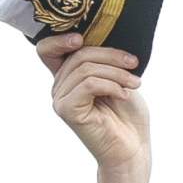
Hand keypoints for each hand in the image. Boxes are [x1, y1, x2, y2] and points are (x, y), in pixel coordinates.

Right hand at [41, 35, 148, 175]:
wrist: (132, 148)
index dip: (59, 39)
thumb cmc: (127, 115)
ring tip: (135, 83)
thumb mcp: (116, 77)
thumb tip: (102, 35)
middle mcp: (59, 88)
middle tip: (134, 65)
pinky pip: (89, 84)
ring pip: (86, 69)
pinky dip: (112, 85)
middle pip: (79, 55)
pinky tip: (124, 95)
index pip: (47, 50)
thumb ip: (102, 59)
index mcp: (68, 77)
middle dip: (112, 56)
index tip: (82, 38)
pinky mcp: (67, 111)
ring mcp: (61, 100)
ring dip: (117, 73)